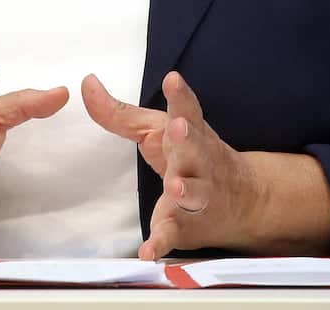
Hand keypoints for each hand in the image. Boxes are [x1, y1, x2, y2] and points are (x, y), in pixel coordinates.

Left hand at [82, 70, 263, 259]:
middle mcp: (198, 161)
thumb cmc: (189, 155)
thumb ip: (118, 111)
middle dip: (188, 138)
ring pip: (194, 192)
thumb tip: (86, 83)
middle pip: (195, 148)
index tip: (173, 79)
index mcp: (189, 133)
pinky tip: (148, 251)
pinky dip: (161, 243)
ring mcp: (197, 195)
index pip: (187, 110)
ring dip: (186, 189)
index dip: (181, 95)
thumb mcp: (156, 128)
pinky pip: (174, 234)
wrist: (243, 200)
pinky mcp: (187, 226)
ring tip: (175, 187)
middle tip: (179, 127)